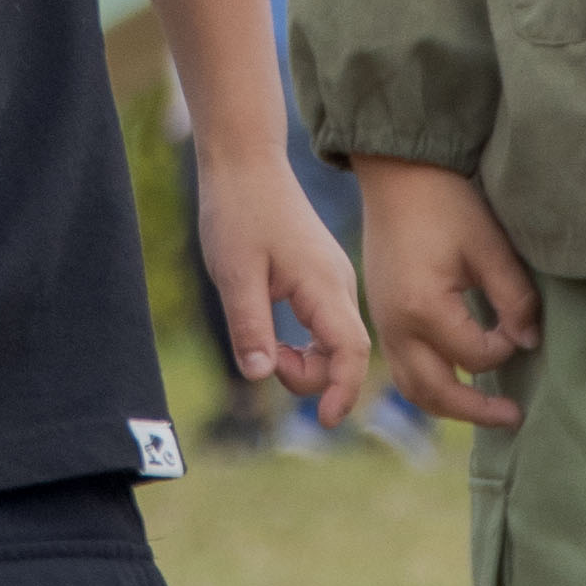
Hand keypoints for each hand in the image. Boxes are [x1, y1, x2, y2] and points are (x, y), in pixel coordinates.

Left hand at [194, 153, 373, 429]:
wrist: (246, 162)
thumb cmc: (238, 212)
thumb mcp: (234, 274)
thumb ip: (249, 326)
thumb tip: (260, 376)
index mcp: (324, 285)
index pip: (351, 352)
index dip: (342, 391)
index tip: (324, 422)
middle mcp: (339, 284)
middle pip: (347, 354)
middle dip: (311, 376)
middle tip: (263, 358)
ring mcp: (333, 280)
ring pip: (336, 341)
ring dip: (306, 360)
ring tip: (263, 345)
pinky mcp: (321, 277)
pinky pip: (326, 325)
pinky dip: (306, 344)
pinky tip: (275, 338)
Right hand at [354, 160, 538, 430]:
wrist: (398, 175)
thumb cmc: (446, 204)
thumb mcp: (490, 247)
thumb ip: (514, 298)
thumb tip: (530, 340)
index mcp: (422, 309)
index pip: (475, 355)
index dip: (506, 346)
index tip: (523, 325)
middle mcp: (396, 327)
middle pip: (436, 393)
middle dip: (476, 410)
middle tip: (514, 418)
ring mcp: (383, 325)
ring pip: (414, 389)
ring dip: (450, 406)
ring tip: (487, 410)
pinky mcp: (381, 317)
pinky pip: (403, 369)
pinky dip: (431, 385)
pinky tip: (458, 379)